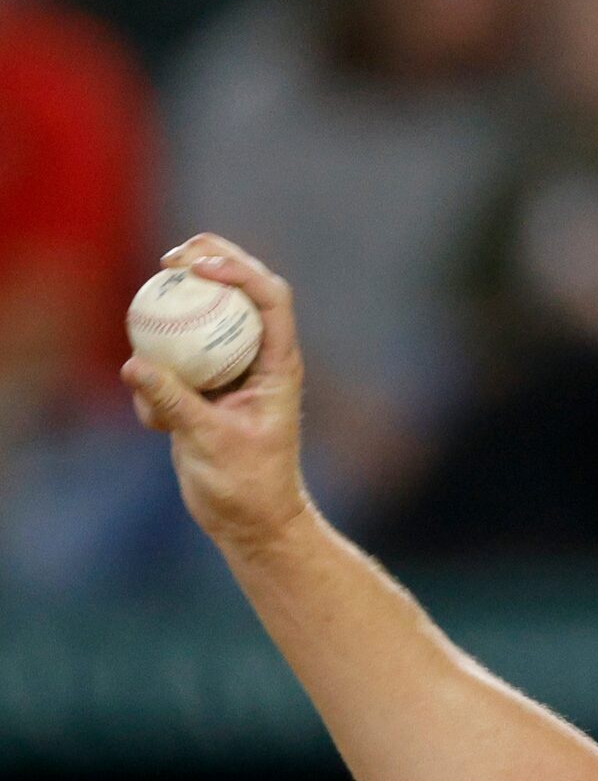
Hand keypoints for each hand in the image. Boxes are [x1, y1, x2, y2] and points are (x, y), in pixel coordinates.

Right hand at [123, 235, 312, 553]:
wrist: (250, 521)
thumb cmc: (248, 486)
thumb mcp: (210, 443)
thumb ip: (175, 403)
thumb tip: (135, 365)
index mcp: (279, 364)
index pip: (270, 300)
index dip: (239, 271)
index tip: (198, 267)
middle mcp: (258, 360)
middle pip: (240, 293)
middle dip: (210, 263)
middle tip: (170, 258)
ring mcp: (230, 372)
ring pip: (204, 322)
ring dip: (172, 318)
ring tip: (145, 330)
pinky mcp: (203, 390)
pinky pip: (174, 364)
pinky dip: (155, 381)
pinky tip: (153, 422)